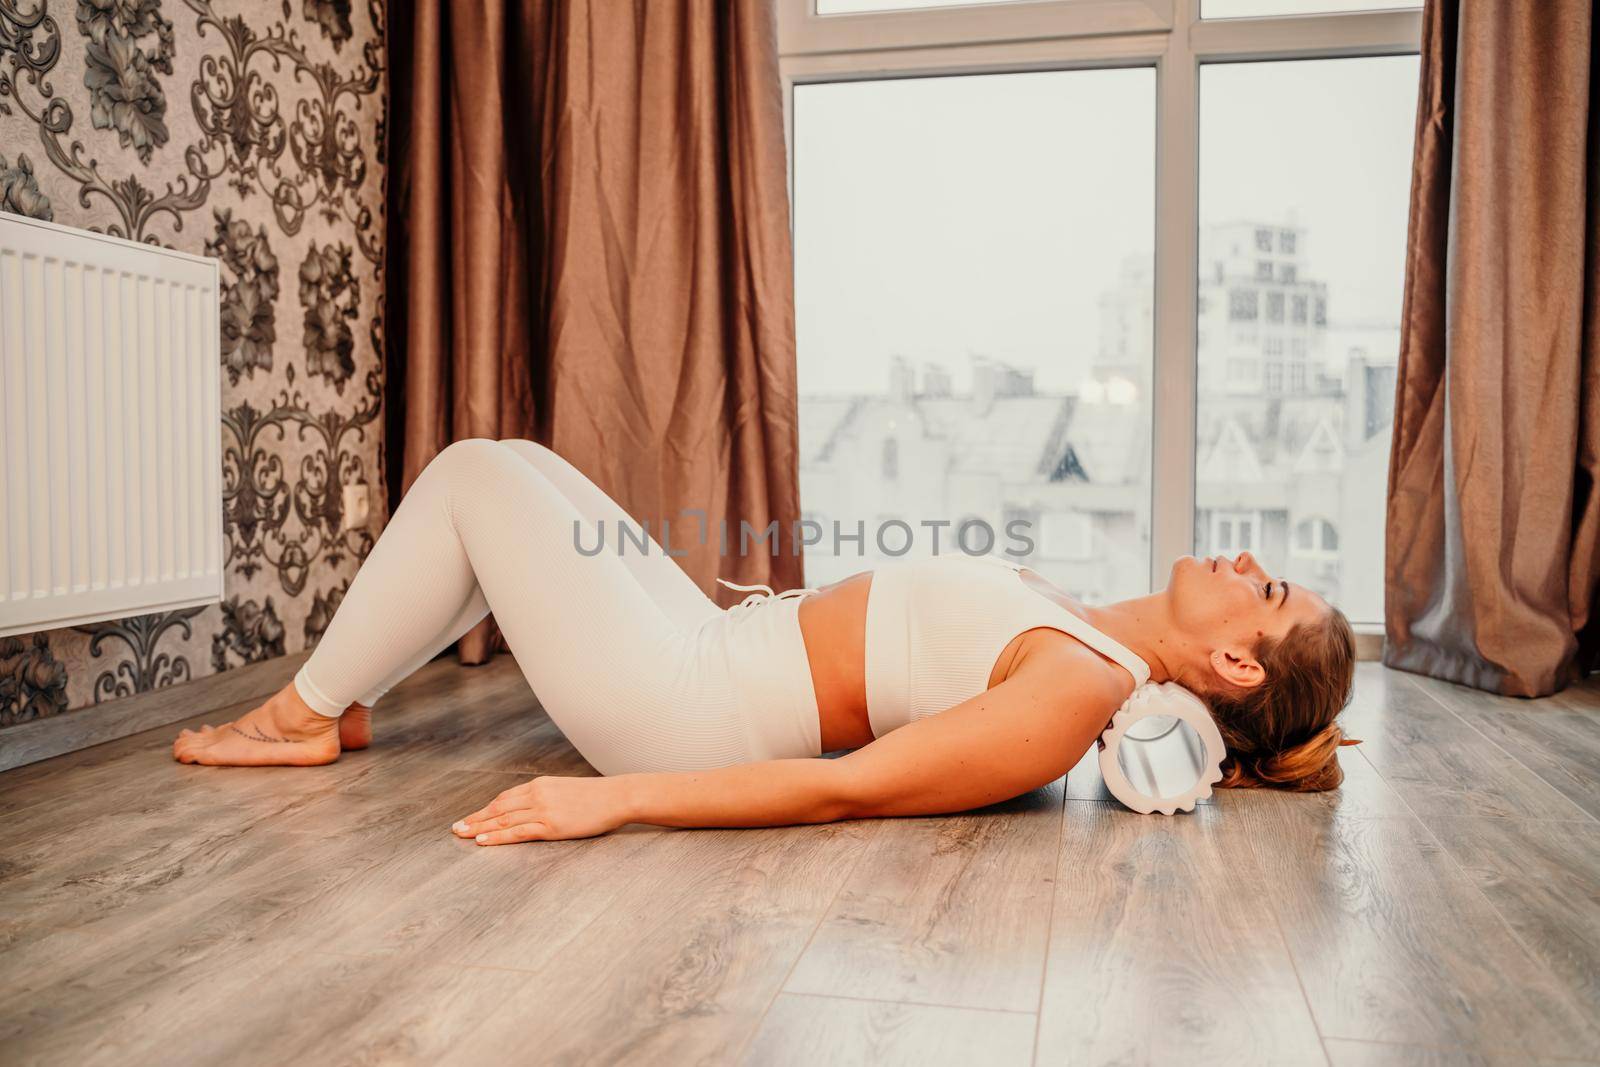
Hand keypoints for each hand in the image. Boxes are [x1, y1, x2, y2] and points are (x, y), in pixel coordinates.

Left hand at [452, 775, 629, 844]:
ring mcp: (543, 809)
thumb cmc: (596, 797)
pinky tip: (483, 841)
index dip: (485, 809)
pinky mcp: (551, 825)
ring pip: (502, 820)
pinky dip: (498, 837)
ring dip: (480, 828)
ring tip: (463, 835)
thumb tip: (534, 808)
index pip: (504, 798)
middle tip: (456, 828)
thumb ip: (548, 797)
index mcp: (540, 785)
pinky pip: (517, 832)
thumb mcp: (566, 791)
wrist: (617, 796)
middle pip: (498, 808)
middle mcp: (537, 794)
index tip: (470, 817)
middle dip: (475, 818)